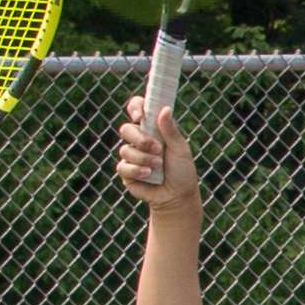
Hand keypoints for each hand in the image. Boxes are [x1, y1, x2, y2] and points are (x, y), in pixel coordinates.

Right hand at [112, 102, 199, 217]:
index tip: (139, 115)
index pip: (137, 110)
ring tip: (158, 165)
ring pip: (125, 150)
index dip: (135, 108)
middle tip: (157, 148)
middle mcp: (139, 140)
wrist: (177, 196)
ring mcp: (132, 156)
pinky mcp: (126, 172)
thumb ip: (170, 130)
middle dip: (140, 139)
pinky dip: (137, 170)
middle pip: (126, 129)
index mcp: (152, 129)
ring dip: (144, 158)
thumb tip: (165, 109)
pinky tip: (148, 175)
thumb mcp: (180, 149)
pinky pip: (123, 167)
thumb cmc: (181, 171)